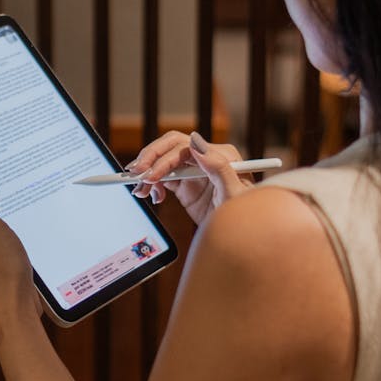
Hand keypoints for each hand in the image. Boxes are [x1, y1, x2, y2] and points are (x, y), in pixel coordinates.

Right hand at [128, 131, 250, 224]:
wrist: (241, 238)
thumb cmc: (245, 217)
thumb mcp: (234, 194)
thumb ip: (218, 167)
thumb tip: (196, 142)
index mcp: (221, 156)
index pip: (185, 147)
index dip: (164, 159)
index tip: (150, 176)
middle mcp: (206, 159)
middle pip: (170, 148)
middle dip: (150, 160)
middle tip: (135, 175)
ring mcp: (195, 171)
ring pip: (164, 161)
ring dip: (148, 173)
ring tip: (140, 190)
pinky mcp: (186, 184)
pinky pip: (164, 177)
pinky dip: (153, 184)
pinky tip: (152, 196)